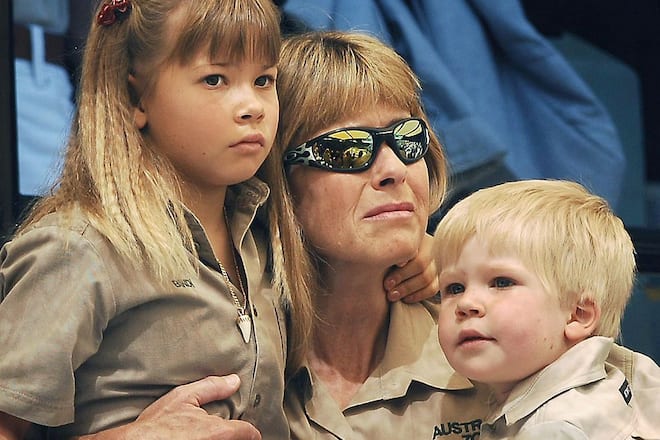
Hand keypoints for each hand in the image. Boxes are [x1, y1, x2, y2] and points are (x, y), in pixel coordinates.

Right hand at [78, 375, 260, 439]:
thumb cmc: (157, 424)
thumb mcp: (183, 397)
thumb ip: (212, 388)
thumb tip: (234, 381)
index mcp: (219, 431)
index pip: (250, 433)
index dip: (248, 430)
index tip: (246, 430)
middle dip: (231, 435)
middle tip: (218, 431)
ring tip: (203, 435)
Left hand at [384, 233, 438, 302]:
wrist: (389, 265)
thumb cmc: (386, 255)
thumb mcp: (387, 250)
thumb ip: (390, 251)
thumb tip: (393, 259)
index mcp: (416, 237)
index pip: (412, 248)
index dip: (402, 262)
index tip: (389, 273)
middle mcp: (429, 247)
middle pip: (420, 263)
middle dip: (401, 277)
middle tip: (386, 286)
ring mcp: (435, 264)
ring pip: (426, 277)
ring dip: (407, 288)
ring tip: (392, 295)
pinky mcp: (438, 279)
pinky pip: (432, 288)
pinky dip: (418, 295)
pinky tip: (405, 299)